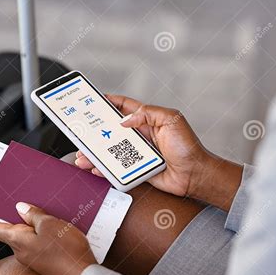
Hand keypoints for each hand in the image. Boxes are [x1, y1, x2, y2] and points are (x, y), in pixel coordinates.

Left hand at [0, 202, 96, 274]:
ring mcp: (33, 259)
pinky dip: (45, 236)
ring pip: (29, 238)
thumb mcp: (50, 224)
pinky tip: (58, 231)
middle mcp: (22, 253)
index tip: (8, 206)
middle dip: (23, 218)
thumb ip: (34, 215)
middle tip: (36, 207)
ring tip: (51, 218)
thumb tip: (21, 208)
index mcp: (18, 241)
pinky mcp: (45, 263)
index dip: (0, 216)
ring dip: (37, 227)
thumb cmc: (66, 252)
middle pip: (14, 232)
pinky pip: (39, 245)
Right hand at [75, 95, 242, 210]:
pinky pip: (115, 168)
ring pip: (109, 151)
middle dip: (94, 130)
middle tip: (81, 131)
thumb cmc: (188, 147)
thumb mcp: (171, 119)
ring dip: (94, 153)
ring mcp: (136, 153)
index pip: (123, 106)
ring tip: (83, 154)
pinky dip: (103, 169)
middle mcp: (139, 135)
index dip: (109, 102)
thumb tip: (126, 119)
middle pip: (110, 130)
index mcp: (147, 120)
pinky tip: (95, 168)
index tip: (94, 99)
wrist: (194, 175)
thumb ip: (148, 113)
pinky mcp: (135, 169)